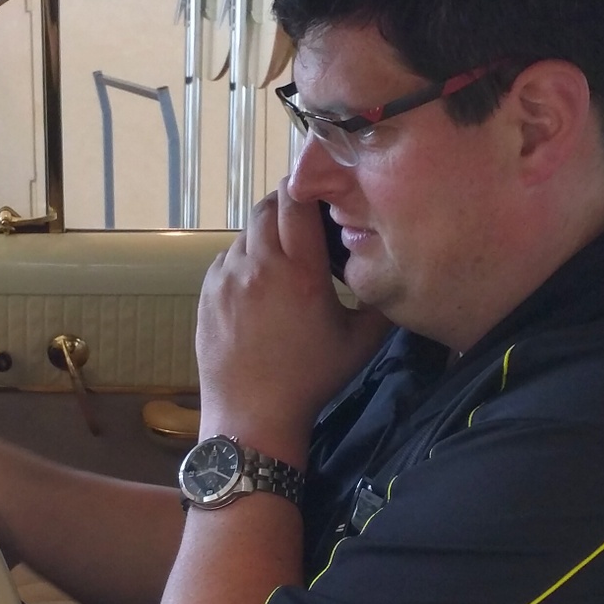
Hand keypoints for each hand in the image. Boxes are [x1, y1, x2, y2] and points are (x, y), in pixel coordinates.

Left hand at [195, 180, 392, 462]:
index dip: (309, 187)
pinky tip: (261, 289)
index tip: (323, 194)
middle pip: (267, 206)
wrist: (252, 416)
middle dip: (288, 207)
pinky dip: (245, 262)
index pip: (296, 197)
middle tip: (307, 226)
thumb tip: (396, 268)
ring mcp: (226, 277)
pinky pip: (227, 259)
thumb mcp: (360, 341)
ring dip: (266, 237)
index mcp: (300, 270)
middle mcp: (258, 264)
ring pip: (246, 234)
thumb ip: (381, 299)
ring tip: (285, 263)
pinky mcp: (207, 292)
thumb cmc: (311, 379)